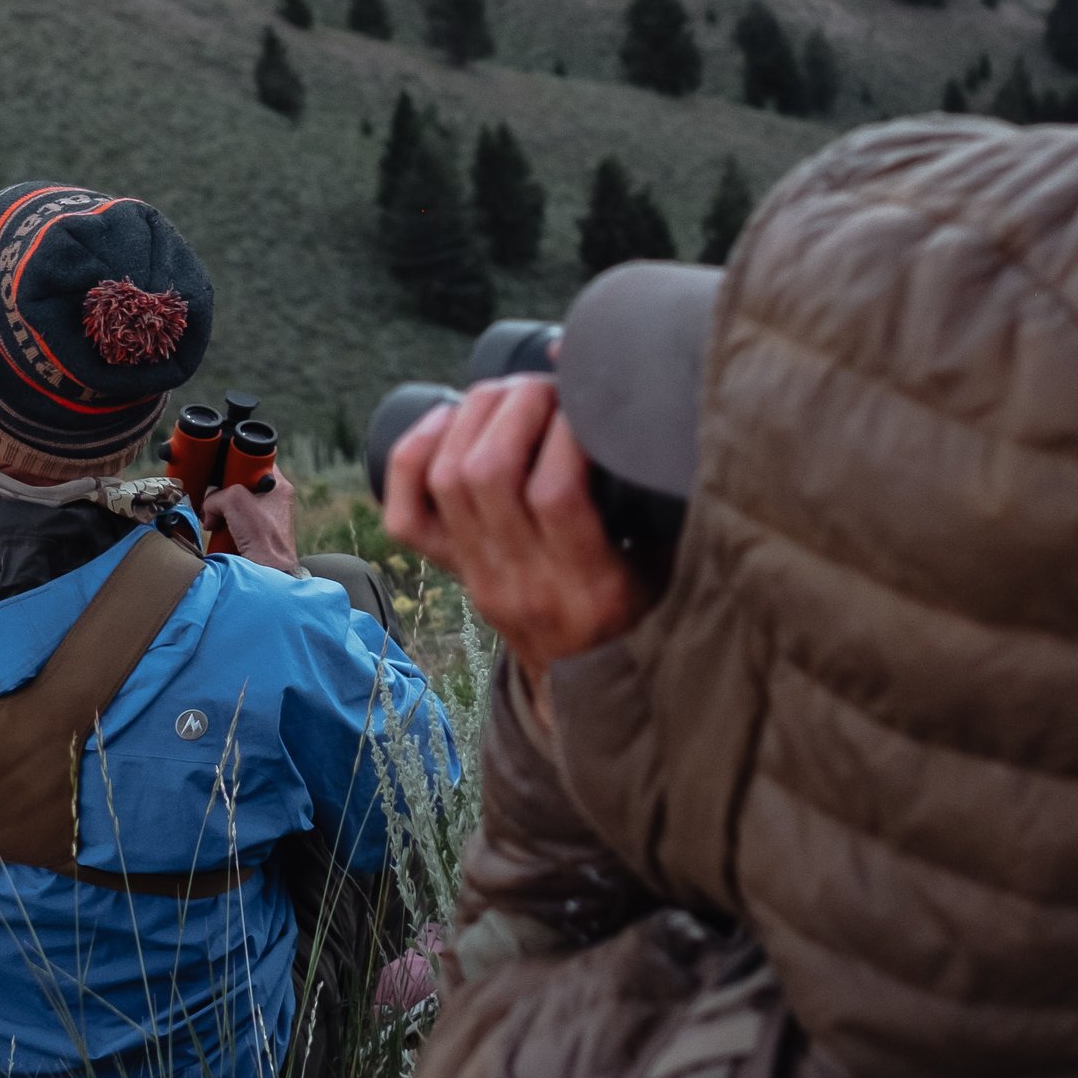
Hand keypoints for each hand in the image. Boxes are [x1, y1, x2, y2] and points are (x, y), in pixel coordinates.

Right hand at [204, 464, 300, 575]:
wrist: (269, 576)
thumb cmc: (264, 541)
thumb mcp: (237, 503)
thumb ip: (219, 494)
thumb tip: (209, 506)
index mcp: (278, 485)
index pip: (253, 461)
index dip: (234, 464)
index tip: (221, 472)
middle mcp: (273, 498)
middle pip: (237, 482)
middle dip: (221, 492)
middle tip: (214, 502)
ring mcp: (264, 516)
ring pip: (231, 502)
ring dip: (218, 511)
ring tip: (214, 521)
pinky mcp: (254, 533)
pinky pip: (231, 520)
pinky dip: (221, 525)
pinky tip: (216, 531)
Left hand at [382, 375, 650, 684]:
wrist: (592, 691)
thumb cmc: (643, 616)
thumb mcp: (671, 568)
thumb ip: (666, 508)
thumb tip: (656, 417)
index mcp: (590, 587)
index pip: (555, 494)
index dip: (566, 430)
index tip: (590, 399)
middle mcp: (524, 582)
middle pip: (487, 473)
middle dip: (514, 406)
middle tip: (546, 386)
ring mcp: (480, 579)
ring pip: (446, 480)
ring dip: (473, 417)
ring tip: (509, 393)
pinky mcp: (456, 575)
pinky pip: (405, 516)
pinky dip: (413, 456)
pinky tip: (443, 421)